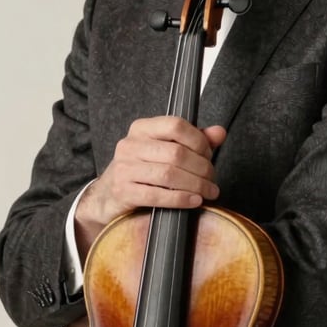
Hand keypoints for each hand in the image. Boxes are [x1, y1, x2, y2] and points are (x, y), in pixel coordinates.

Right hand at [74, 116, 225, 257]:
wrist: (107, 196)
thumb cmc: (141, 171)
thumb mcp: (165, 150)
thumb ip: (194, 140)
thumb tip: (219, 132)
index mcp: (141, 128)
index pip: (175, 125)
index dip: (199, 141)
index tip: (209, 155)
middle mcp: (129, 145)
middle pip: (176, 153)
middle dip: (201, 168)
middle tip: (212, 180)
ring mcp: (124, 168)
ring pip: (168, 174)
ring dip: (195, 185)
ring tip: (208, 192)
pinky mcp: (123, 191)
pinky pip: (157, 195)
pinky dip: (180, 199)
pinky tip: (194, 201)